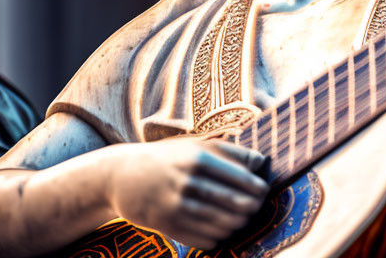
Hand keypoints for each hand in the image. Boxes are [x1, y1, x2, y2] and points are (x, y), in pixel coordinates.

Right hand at [106, 136, 269, 248]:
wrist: (122, 175)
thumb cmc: (168, 158)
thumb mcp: (196, 146)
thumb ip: (229, 152)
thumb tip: (262, 162)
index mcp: (199, 159)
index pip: (242, 178)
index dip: (259, 188)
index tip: (264, 190)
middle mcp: (188, 183)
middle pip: (235, 204)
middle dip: (252, 208)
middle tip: (255, 207)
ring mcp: (177, 207)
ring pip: (222, 224)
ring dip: (237, 224)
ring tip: (240, 218)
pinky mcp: (167, 226)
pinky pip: (204, 239)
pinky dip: (217, 237)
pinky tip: (220, 229)